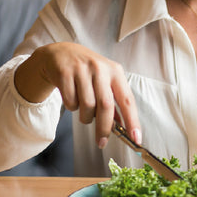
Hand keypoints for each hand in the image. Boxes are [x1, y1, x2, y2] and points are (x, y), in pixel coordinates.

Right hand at [14, 42, 140, 147]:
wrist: (60, 53)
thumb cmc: (87, 71)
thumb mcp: (104, 80)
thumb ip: (113, 100)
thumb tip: (121, 126)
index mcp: (115, 71)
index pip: (127, 100)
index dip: (132, 121)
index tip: (135, 139)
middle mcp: (100, 69)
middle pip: (106, 106)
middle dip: (104, 128)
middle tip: (101, 142)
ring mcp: (82, 70)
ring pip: (87, 107)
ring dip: (86, 117)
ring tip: (84, 110)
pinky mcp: (65, 74)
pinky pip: (71, 103)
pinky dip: (72, 107)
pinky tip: (72, 97)